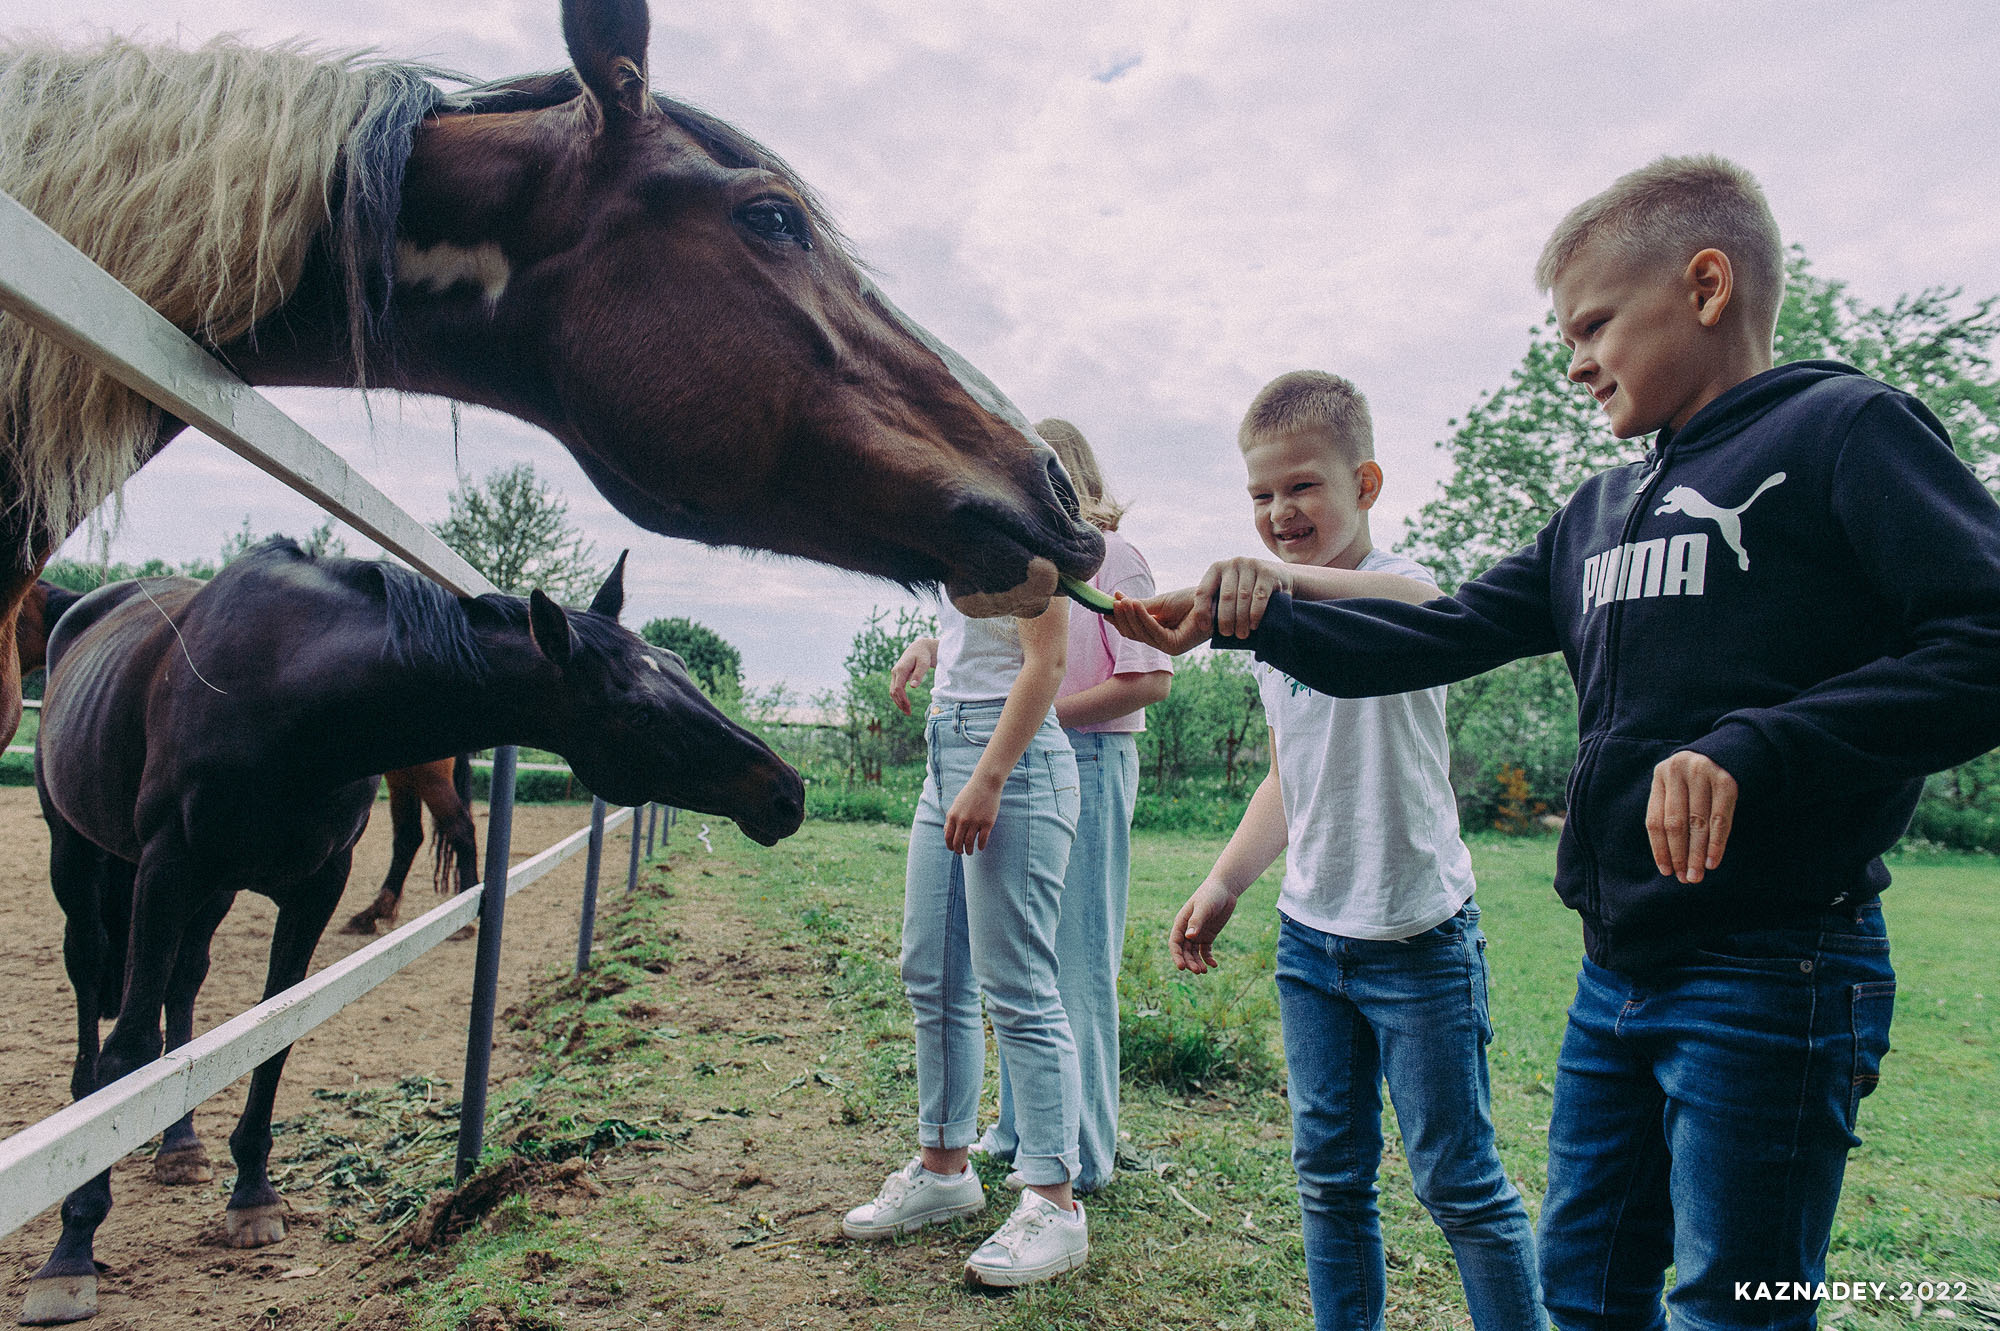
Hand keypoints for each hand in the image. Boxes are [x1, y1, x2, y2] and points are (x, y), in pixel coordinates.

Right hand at [889, 637, 938, 714]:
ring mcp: (894, 674)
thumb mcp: (924, 663)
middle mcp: (895, 672)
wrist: (919, 648)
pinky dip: (898, 698)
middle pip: (894, 691)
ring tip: (907, 711)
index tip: (909, 707)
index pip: (898, 688)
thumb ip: (919, 674)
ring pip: (892, 691)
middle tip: (909, 713)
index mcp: (900, 669)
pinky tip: (905, 704)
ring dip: (898, 702)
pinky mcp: (897, 676)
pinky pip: (895, 689)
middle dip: (900, 703)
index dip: (902, 699)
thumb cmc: (923, 655)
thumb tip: (913, 687)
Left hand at [944, 775, 1000, 853]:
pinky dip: (981, 846)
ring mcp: (975, 822)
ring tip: (970, 852)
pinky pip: (982, 840)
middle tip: (962, 852)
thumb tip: (946, 831)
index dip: (950, 846)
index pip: (948, 837)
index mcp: (953, 816)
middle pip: (958, 843)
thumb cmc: (970, 793)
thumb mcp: (956, 804)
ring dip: (969, 851)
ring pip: (969, 843)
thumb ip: (951, 818)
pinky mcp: (987, 823)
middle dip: (959, 850)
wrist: (985, 783)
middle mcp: (962, 820)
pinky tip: (980, 847)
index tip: (954, 849)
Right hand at [1111, 586, 1211, 655]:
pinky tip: (1135, 604)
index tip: (1107, 606)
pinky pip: (1153, 631)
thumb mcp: (1160, 602)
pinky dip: (1143, 618)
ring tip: (1122, 601)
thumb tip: (1117, 601)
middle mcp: (1162, 643)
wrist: (1214, 599)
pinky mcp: (1175, 646)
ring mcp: (1168, 647)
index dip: (1119, 619)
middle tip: (1113, 602)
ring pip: (1141, 633)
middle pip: (1134, 634)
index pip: (1133, 630)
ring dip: (1130, 616)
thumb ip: (1140, 606)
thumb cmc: (1191, 600)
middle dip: (1122, 618)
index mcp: (1158, 634)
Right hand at [1170, 879, 1239, 973]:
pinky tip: (1214, 964)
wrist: (1225, 889)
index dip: (1176, 956)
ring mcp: (1198, 933)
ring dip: (1197, 962)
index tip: (1182, 967)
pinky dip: (1208, 958)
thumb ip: (1196, 921)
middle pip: (1184, 951)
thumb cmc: (1211, 894)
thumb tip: (1189, 937)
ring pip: (1194, 953)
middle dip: (1189, 962)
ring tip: (1205, 971)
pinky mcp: (1208, 935)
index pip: (1175, 943)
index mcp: (1181, 922)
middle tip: (1198, 971)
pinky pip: (1205, 950)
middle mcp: (1187, 930)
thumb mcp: (1204, 907)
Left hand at [1203, 558, 1290, 638]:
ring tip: (1241, 634)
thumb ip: (1216, 603)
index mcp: (1217, 569)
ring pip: (1243, 597)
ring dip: (1241, 619)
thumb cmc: (1248, 590)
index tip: (1205, 628)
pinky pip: (1259, 596)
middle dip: (1226, 619)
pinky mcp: (1268, 572)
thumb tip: (1203, 626)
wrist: (1279, 578)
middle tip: (1227, 634)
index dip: (1202, 611)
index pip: (1203, 591)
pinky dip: (1255, 613)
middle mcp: (1233, 564)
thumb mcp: (1230, 591)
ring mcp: (1251, 565)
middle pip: (1226, 596)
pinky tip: (1254, 625)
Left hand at [1646, 751, 1737, 883]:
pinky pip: (1720, 819)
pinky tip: (1713, 861)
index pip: (1655, 820)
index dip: (1660, 849)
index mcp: (1660, 775)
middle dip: (1679, 854)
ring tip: (1697, 876)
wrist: (1730, 750)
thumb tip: (1670, 860)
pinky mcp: (1726, 780)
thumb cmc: (1697, 780)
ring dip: (1697, 854)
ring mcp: (1702, 773)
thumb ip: (1671, 814)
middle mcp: (1678, 771)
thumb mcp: (1678, 788)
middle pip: (1676, 823)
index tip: (1667, 872)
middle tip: (1685, 879)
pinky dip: (1716, 843)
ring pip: (1698, 823)